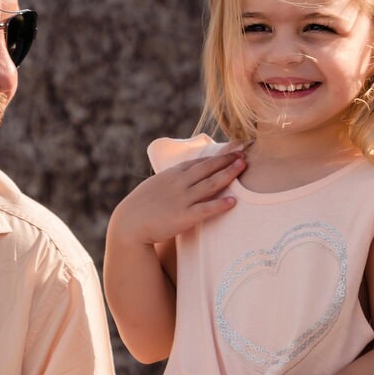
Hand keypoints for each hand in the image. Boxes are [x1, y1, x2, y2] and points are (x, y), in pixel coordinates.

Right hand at [109, 150, 244, 246]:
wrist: (128, 224)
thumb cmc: (141, 206)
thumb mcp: (156, 185)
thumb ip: (172, 180)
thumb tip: (184, 176)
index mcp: (172, 174)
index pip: (199, 161)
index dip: (217, 156)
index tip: (233, 150)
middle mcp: (179, 183)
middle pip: (208, 168)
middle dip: (227, 160)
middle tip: (245, 153)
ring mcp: (182, 199)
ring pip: (210, 184)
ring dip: (228, 174)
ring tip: (243, 167)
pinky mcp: (183, 217)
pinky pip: (205, 209)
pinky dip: (220, 204)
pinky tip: (233, 201)